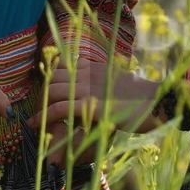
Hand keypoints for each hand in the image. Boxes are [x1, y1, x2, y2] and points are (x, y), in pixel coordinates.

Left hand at [29, 60, 161, 164]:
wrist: (155, 101)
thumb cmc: (141, 96)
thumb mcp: (117, 81)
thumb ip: (101, 80)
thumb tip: (91, 86)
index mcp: (93, 65)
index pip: (62, 65)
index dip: (50, 77)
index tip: (44, 91)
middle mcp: (86, 73)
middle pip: (53, 77)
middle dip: (42, 92)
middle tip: (38, 109)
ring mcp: (87, 88)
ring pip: (52, 92)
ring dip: (40, 106)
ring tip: (34, 120)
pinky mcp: (89, 105)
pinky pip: (59, 108)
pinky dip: (44, 116)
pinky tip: (36, 124)